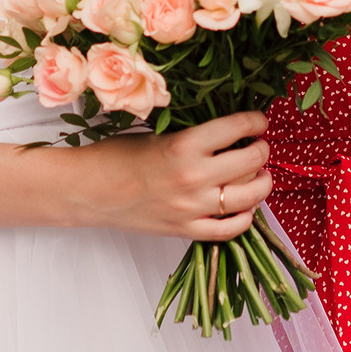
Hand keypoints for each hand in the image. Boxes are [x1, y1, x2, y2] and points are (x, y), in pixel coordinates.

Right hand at [66, 110, 273, 239]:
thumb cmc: (117, 156)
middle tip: (259, 145)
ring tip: (260, 174)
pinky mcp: (185, 230)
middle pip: (250, 161)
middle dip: (262, 150)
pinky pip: (230, 230)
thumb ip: (195, 137)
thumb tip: (230, 132)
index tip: (258, 121)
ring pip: (249, 196)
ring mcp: (191, 208)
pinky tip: (245, 207)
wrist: (88, 190)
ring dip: (263, 183)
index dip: (255, 121)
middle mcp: (193, 177)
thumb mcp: (159, 134)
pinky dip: (245, 218)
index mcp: (184, 145)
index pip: (237, 127)